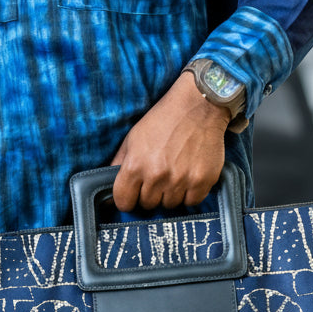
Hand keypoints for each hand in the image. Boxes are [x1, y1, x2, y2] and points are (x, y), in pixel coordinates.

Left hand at [110, 72, 229, 211]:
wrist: (198, 106)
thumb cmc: (163, 120)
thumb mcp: (133, 138)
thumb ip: (119, 164)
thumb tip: (110, 188)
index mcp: (135, 165)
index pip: (124, 201)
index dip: (127, 198)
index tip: (133, 194)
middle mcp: (157, 176)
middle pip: (148, 204)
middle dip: (150, 193)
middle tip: (158, 176)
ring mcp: (181, 180)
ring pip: (170, 205)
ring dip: (170, 193)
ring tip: (174, 172)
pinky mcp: (202, 181)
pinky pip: (192, 202)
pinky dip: (190, 193)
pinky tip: (189, 175)